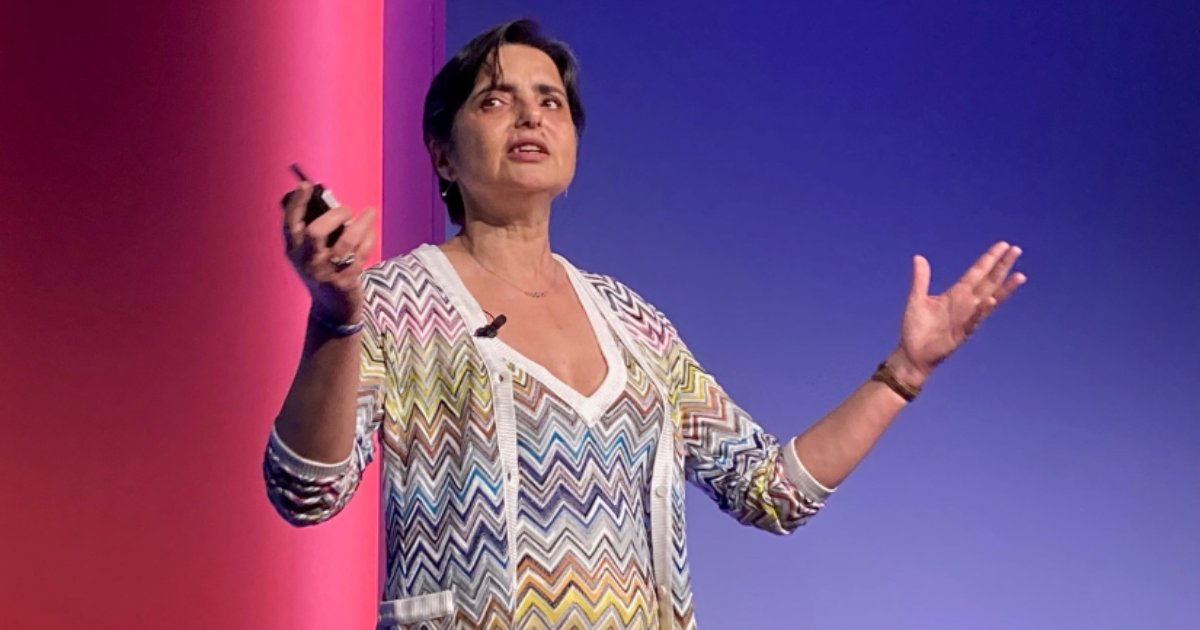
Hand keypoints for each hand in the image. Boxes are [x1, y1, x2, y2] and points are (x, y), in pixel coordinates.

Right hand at [282, 181, 376, 323]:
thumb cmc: (324, 270)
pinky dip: (369, 240)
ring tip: (370, 212)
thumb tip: (330, 201)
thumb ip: (317, 229)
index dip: (296, 203)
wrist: (332, 310)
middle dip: (334, 215)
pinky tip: (370, 232)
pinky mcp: (344, 282)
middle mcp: (306, 261)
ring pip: (345, 242)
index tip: (306, 185)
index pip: (290, 223)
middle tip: (346, 209)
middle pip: (315, 232)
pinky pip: (361, 254)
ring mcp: (325, 273)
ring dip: (361, 224)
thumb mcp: (311, 252)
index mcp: (293, 250)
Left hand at [894, 241, 1026, 380]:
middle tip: (1016, 250)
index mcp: (956, 294)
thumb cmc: (915, 328)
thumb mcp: (916, 299)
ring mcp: (967, 318)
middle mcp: (966, 304)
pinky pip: (975, 320)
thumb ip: (921, 279)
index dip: (989, 259)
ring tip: (1019, 275)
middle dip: (1002, 266)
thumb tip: (919, 257)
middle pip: (988, 281)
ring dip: (1004, 288)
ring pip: (990, 299)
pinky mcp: (962, 333)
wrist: (911, 354)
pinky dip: (982, 310)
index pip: (977, 272)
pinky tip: (991, 299)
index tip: (1003, 245)